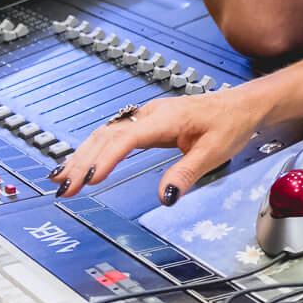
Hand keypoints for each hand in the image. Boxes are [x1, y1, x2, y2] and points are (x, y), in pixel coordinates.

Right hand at [52, 87, 265, 204]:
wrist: (241, 105)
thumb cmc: (230, 123)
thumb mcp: (214, 153)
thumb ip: (186, 174)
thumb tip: (165, 197)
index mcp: (165, 119)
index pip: (125, 139)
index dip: (104, 160)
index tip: (88, 180)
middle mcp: (150, 114)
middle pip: (106, 136)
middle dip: (81, 162)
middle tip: (63, 188)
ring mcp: (146, 116)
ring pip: (104, 134)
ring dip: (82, 156)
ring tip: (61, 179)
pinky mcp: (146, 122)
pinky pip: (112, 134)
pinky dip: (93, 149)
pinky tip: (81, 163)